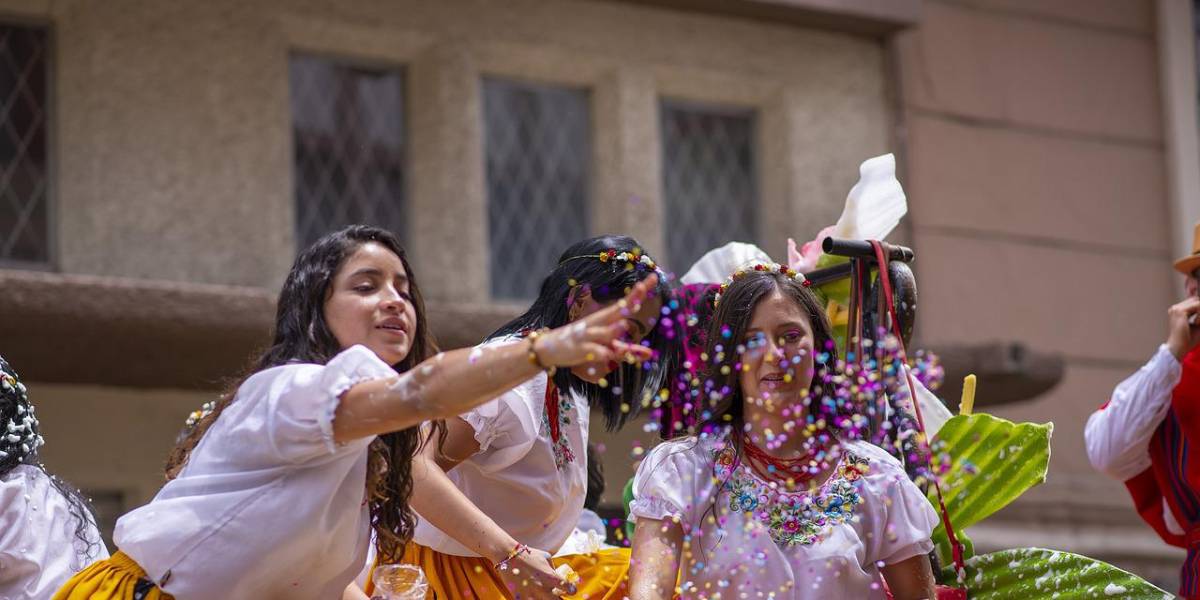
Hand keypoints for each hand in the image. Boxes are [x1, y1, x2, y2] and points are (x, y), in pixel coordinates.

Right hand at [497, 547, 574, 598]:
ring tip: (543, 595)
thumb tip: (557, 574)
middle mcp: (543, 588)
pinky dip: (532, 599)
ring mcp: (531, 595)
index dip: (571, 590)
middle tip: (557, 595)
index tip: (570, 589)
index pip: (568, 588)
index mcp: (551, 577)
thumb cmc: (528, 555)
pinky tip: (532, 596)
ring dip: (545, 599)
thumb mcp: (546, 557)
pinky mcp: (520, 599)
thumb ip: (553, 567)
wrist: (508, 556)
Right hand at [535, 274, 658, 367]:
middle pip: (617, 310)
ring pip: (605, 331)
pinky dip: (601, 353)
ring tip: (624, 324)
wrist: (548, 349)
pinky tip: (608, 355)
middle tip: (643, 287)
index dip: (639, 292)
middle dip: (631, 300)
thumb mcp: (606, 347)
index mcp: (605, 319)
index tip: (654, 278)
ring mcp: (588, 335)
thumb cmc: (583, 344)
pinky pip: (594, 351)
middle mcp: (598, 324)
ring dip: (615, 329)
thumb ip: (628, 350)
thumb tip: (649, 353)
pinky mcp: (581, 350)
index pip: (625, 303)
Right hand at [1167, 296, 1199, 359]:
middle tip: (1198, 322)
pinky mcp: (1180, 312)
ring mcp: (1176, 309)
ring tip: (1198, 323)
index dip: (1199, 310)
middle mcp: (1175, 308)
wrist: (1179, 347)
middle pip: (1195, 300)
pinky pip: (1198, 306)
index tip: (1198, 321)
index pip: (1194, 302)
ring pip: (1197, 302)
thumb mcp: (1197, 324)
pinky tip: (1196, 323)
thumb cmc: (1188, 339)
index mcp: (1177, 311)